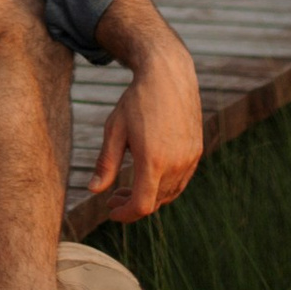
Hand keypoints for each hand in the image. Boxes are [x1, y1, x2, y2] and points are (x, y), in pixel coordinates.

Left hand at [83, 0, 204, 222]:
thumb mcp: (114, 130)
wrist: (168, 74)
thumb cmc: (136, 101)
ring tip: (128, 189)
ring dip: (150, 197)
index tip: (111, 211)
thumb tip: (94, 190)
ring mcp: (189, 158)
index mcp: (153, 160)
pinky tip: (149, 176)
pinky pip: (181, 180)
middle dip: (132, 205)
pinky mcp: (196, 151)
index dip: (125, 214)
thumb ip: (106, 164)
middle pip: (155, 201)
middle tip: (113, 197)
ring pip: (169, 193)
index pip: (142, 205)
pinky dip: (164, 186)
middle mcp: (176, 163)